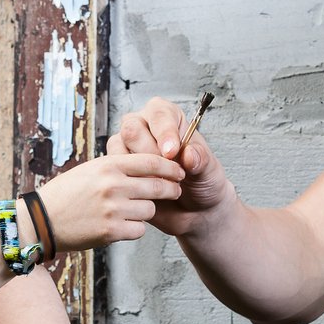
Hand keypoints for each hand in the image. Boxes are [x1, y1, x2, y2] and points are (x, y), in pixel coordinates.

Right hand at [34, 152, 184, 250]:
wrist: (41, 220)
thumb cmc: (67, 193)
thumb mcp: (91, 170)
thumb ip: (119, 167)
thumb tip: (151, 166)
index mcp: (109, 165)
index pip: (152, 161)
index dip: (171, 166)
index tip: (179, 171)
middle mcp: (113, 185)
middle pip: (158, 186)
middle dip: (171, 189)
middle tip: (175, 191)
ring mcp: (113, 209)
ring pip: (150, 209)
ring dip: (148, 211)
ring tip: (134, 210)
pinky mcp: (111, 231)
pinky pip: (139, 229)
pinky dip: (135, 228)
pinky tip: (122, 225)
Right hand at [108, 98, 232, 237]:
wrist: (195, 210)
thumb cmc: (203, 181)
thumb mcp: (210, 170)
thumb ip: (202, 160)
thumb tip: (189, 154)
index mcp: (167, 116)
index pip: (159, 113)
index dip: (164, 132)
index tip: (173, 153)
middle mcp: (144, 126)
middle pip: (132, 129)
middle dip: (150, 154)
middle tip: (169, 172)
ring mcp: (128, 147)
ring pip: (118, 149)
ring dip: (140, 171)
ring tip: (163, 185)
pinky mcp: (119, 169)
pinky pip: (113, 171)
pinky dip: (131, 184)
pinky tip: (149, 193)